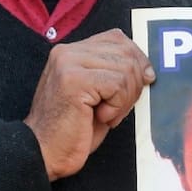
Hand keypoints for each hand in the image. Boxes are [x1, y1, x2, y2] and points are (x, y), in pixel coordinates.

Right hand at [24, 29, 154, 180]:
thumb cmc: (73, 129)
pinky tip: (102, 117)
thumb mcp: (98, 94)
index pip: (117, 38)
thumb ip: (114, 74)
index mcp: (71, 52)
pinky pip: (117, 84)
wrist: (44, 153)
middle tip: (121, 108)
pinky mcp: (74, 80)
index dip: (137, 58)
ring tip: (109, 115)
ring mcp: (68, 63)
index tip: (144, 79)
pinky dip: (118, 106)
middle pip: (125, 51)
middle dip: (135, 83)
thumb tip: (147, 68)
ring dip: (126, 98)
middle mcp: (67, 52)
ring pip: (125, 69)